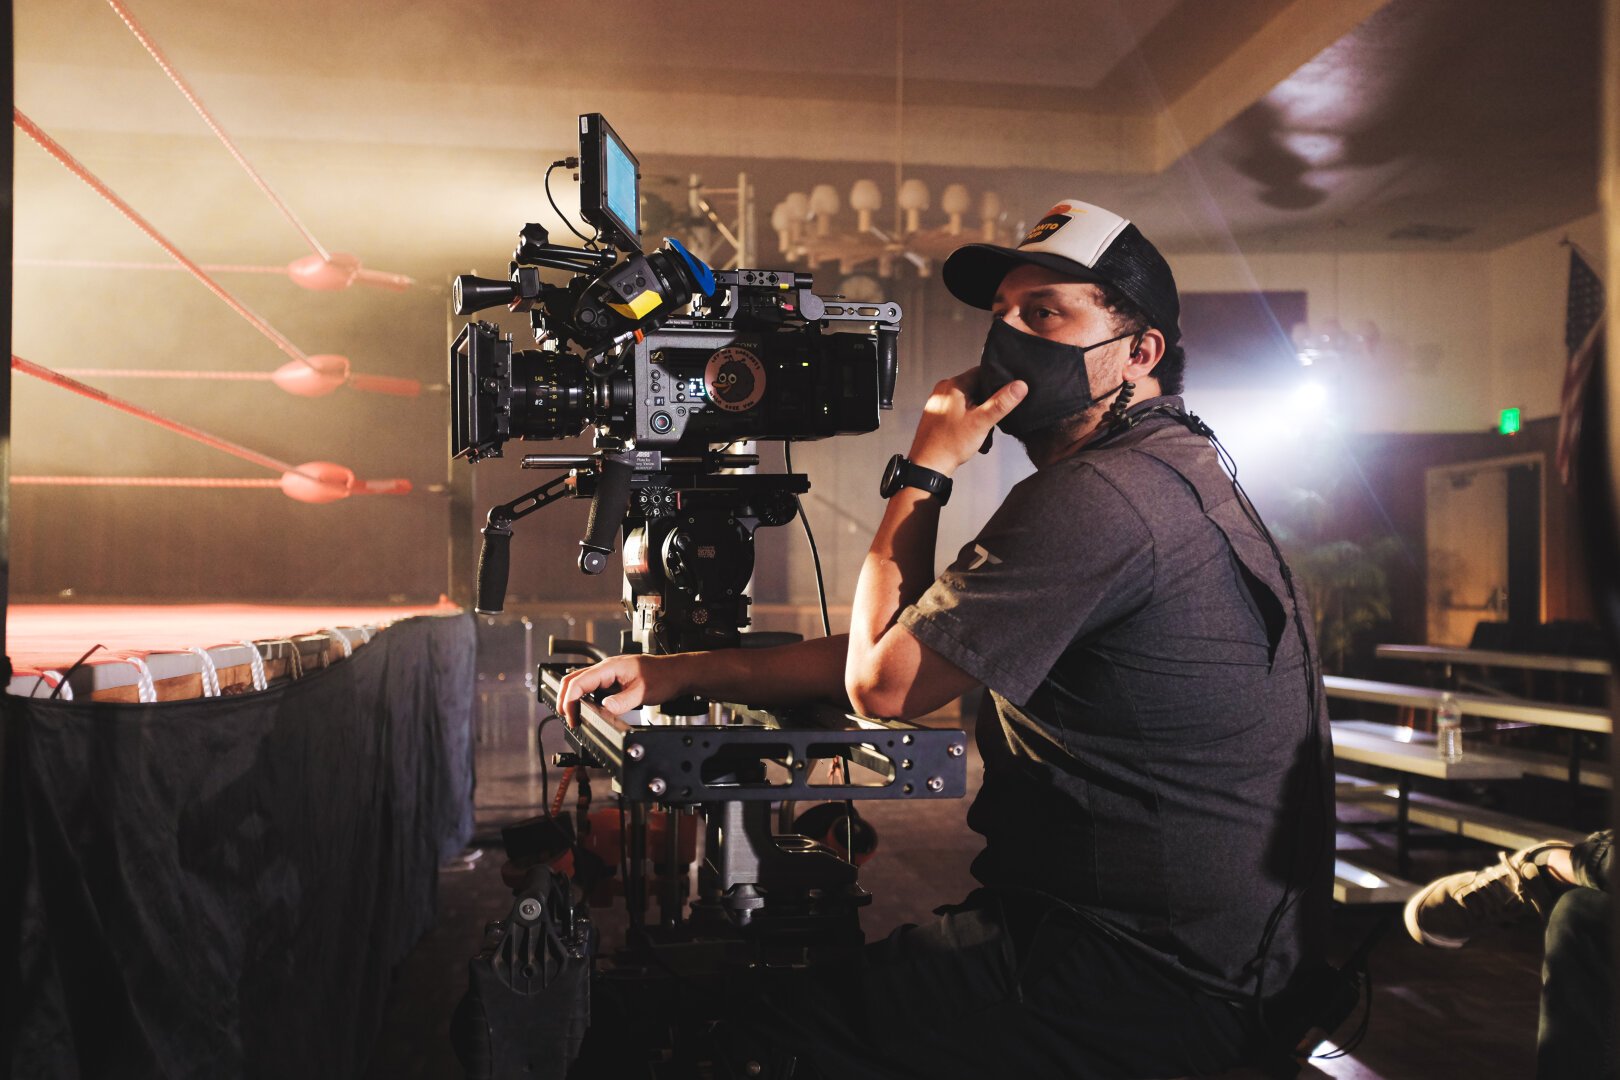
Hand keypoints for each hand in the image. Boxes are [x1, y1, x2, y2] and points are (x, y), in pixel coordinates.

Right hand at [555, 653, 689, 724]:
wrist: (677, 673)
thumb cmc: (663, 677)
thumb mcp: (642, 693)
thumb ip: (622, 702)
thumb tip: (604, 708)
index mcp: (610, 667)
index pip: (579, 682)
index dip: (570, 700)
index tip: (571, 717)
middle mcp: (606, 668)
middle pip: (573, 679)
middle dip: (565, 698)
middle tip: (567, 718)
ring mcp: (609, 673)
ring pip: (581, 682)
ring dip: (573, 697)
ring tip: (573, 715)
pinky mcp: (613, 679)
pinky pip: (592, 686)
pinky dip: (583, 697)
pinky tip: (586, 708)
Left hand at [907, 367, 1027, 473]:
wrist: (928, 465)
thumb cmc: (950, 444)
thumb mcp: (982, 422)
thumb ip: (1002, 402)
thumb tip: (1020, 386)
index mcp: (953, 385)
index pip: (981, 372)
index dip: (997, 383)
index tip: (1004, 396)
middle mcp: (943, 390)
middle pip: (975, 387)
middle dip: (987, 403)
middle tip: (993, 419)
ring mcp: (939, 402)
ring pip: (968, 401)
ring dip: (979, 414)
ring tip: (982, 430)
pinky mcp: (937, 415)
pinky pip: (959, 411)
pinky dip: (968, 420)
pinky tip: (971, 434)